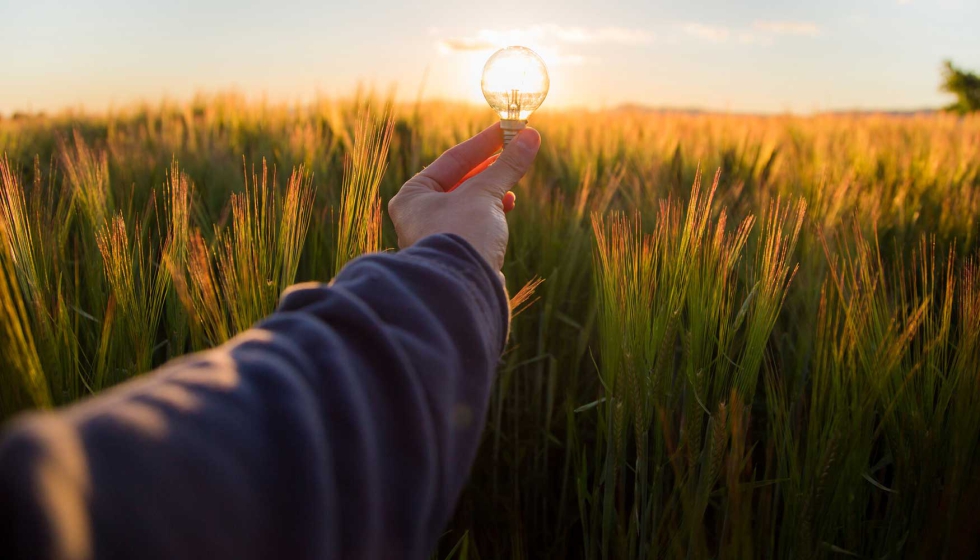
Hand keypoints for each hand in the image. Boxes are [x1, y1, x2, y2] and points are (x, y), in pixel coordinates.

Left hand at [388, 122, 540, 273]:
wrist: (462, 292)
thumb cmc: (462, 236)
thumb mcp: (485, 194)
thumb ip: (507, 165)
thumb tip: (530, 136)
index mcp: (413, 196)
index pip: (452, 160)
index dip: (484, 143)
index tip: (509, 129)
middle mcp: (419, 216)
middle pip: (461, 181)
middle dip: (491, 167)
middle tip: (516, 149)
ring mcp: (437, 236)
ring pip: (469, 203)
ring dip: (493, 191)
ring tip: (511, 183)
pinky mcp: (456, 254)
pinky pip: (475, 224)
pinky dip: (491, 213)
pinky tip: (506, 208)